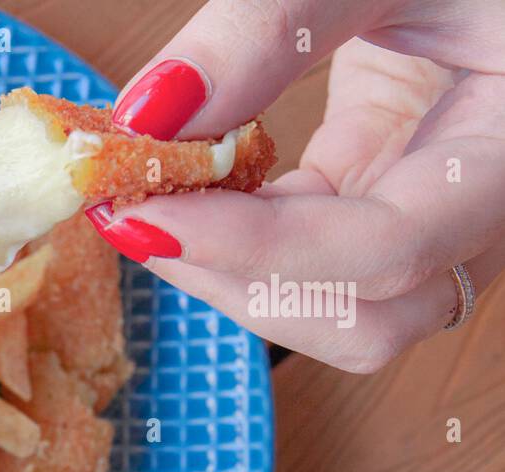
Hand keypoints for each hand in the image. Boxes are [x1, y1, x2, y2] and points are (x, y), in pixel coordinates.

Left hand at [86, 0, 504, 371]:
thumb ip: (276, 23)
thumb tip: (150, 115)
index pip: (387, 248)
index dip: (258, 249)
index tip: (145, 216)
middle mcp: (483, 208)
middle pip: (361, 318)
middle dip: (232, 280)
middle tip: (126, 216)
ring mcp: (430, 212)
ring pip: (329, 307)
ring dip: (223, 272)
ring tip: (141, 205)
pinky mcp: (378, 194)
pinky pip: (302, 253)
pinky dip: (228, 234)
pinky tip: (175, 190)